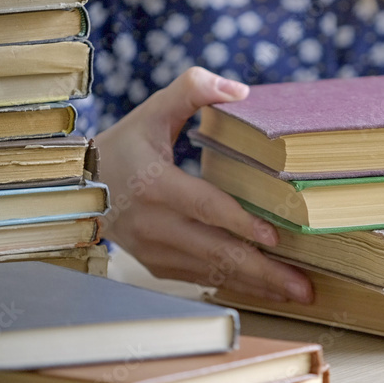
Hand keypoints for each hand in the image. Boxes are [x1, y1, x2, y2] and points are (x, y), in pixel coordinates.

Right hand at [94, 67, 312, 302]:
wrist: (79, 186)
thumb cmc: (125, 145)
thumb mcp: (154, 111)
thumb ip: (193, 90)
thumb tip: (240, 90)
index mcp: (154, 184)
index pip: (204, 207)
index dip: (239, 223)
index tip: (275, 237)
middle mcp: (153, 224)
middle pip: (216, 252)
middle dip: (263, 271)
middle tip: (304, 287)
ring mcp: (153, 250)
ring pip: (212, 272)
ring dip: (257, 285)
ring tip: (297, 292)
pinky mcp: (156, 265)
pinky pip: (201, 279)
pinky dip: (236, 286)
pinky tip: (267, 288)